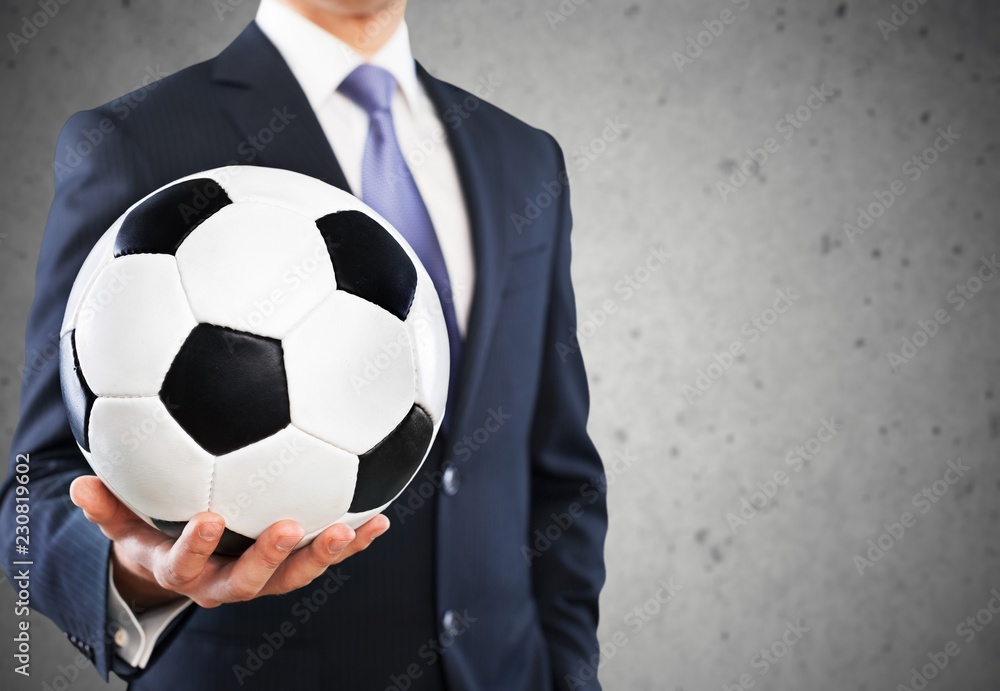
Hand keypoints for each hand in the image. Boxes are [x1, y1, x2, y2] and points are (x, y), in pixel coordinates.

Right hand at [69, 475, 388, 609]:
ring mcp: (264, 578)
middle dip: (269, 556)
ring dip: (325, 553)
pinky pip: (324, 558)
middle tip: (287, 527)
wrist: (187, 566)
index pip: (185, 564)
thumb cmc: (156, 534)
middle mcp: (227, 581)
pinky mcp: (293, 567)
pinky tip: (381, 520)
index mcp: (185, 570)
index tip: (209, 518)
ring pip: (295, 575)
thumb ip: (109, 508)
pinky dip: (353, 542)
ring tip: (352, 528)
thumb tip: (80, 485)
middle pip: (249, 579)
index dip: (196, 546)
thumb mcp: (128, 524)